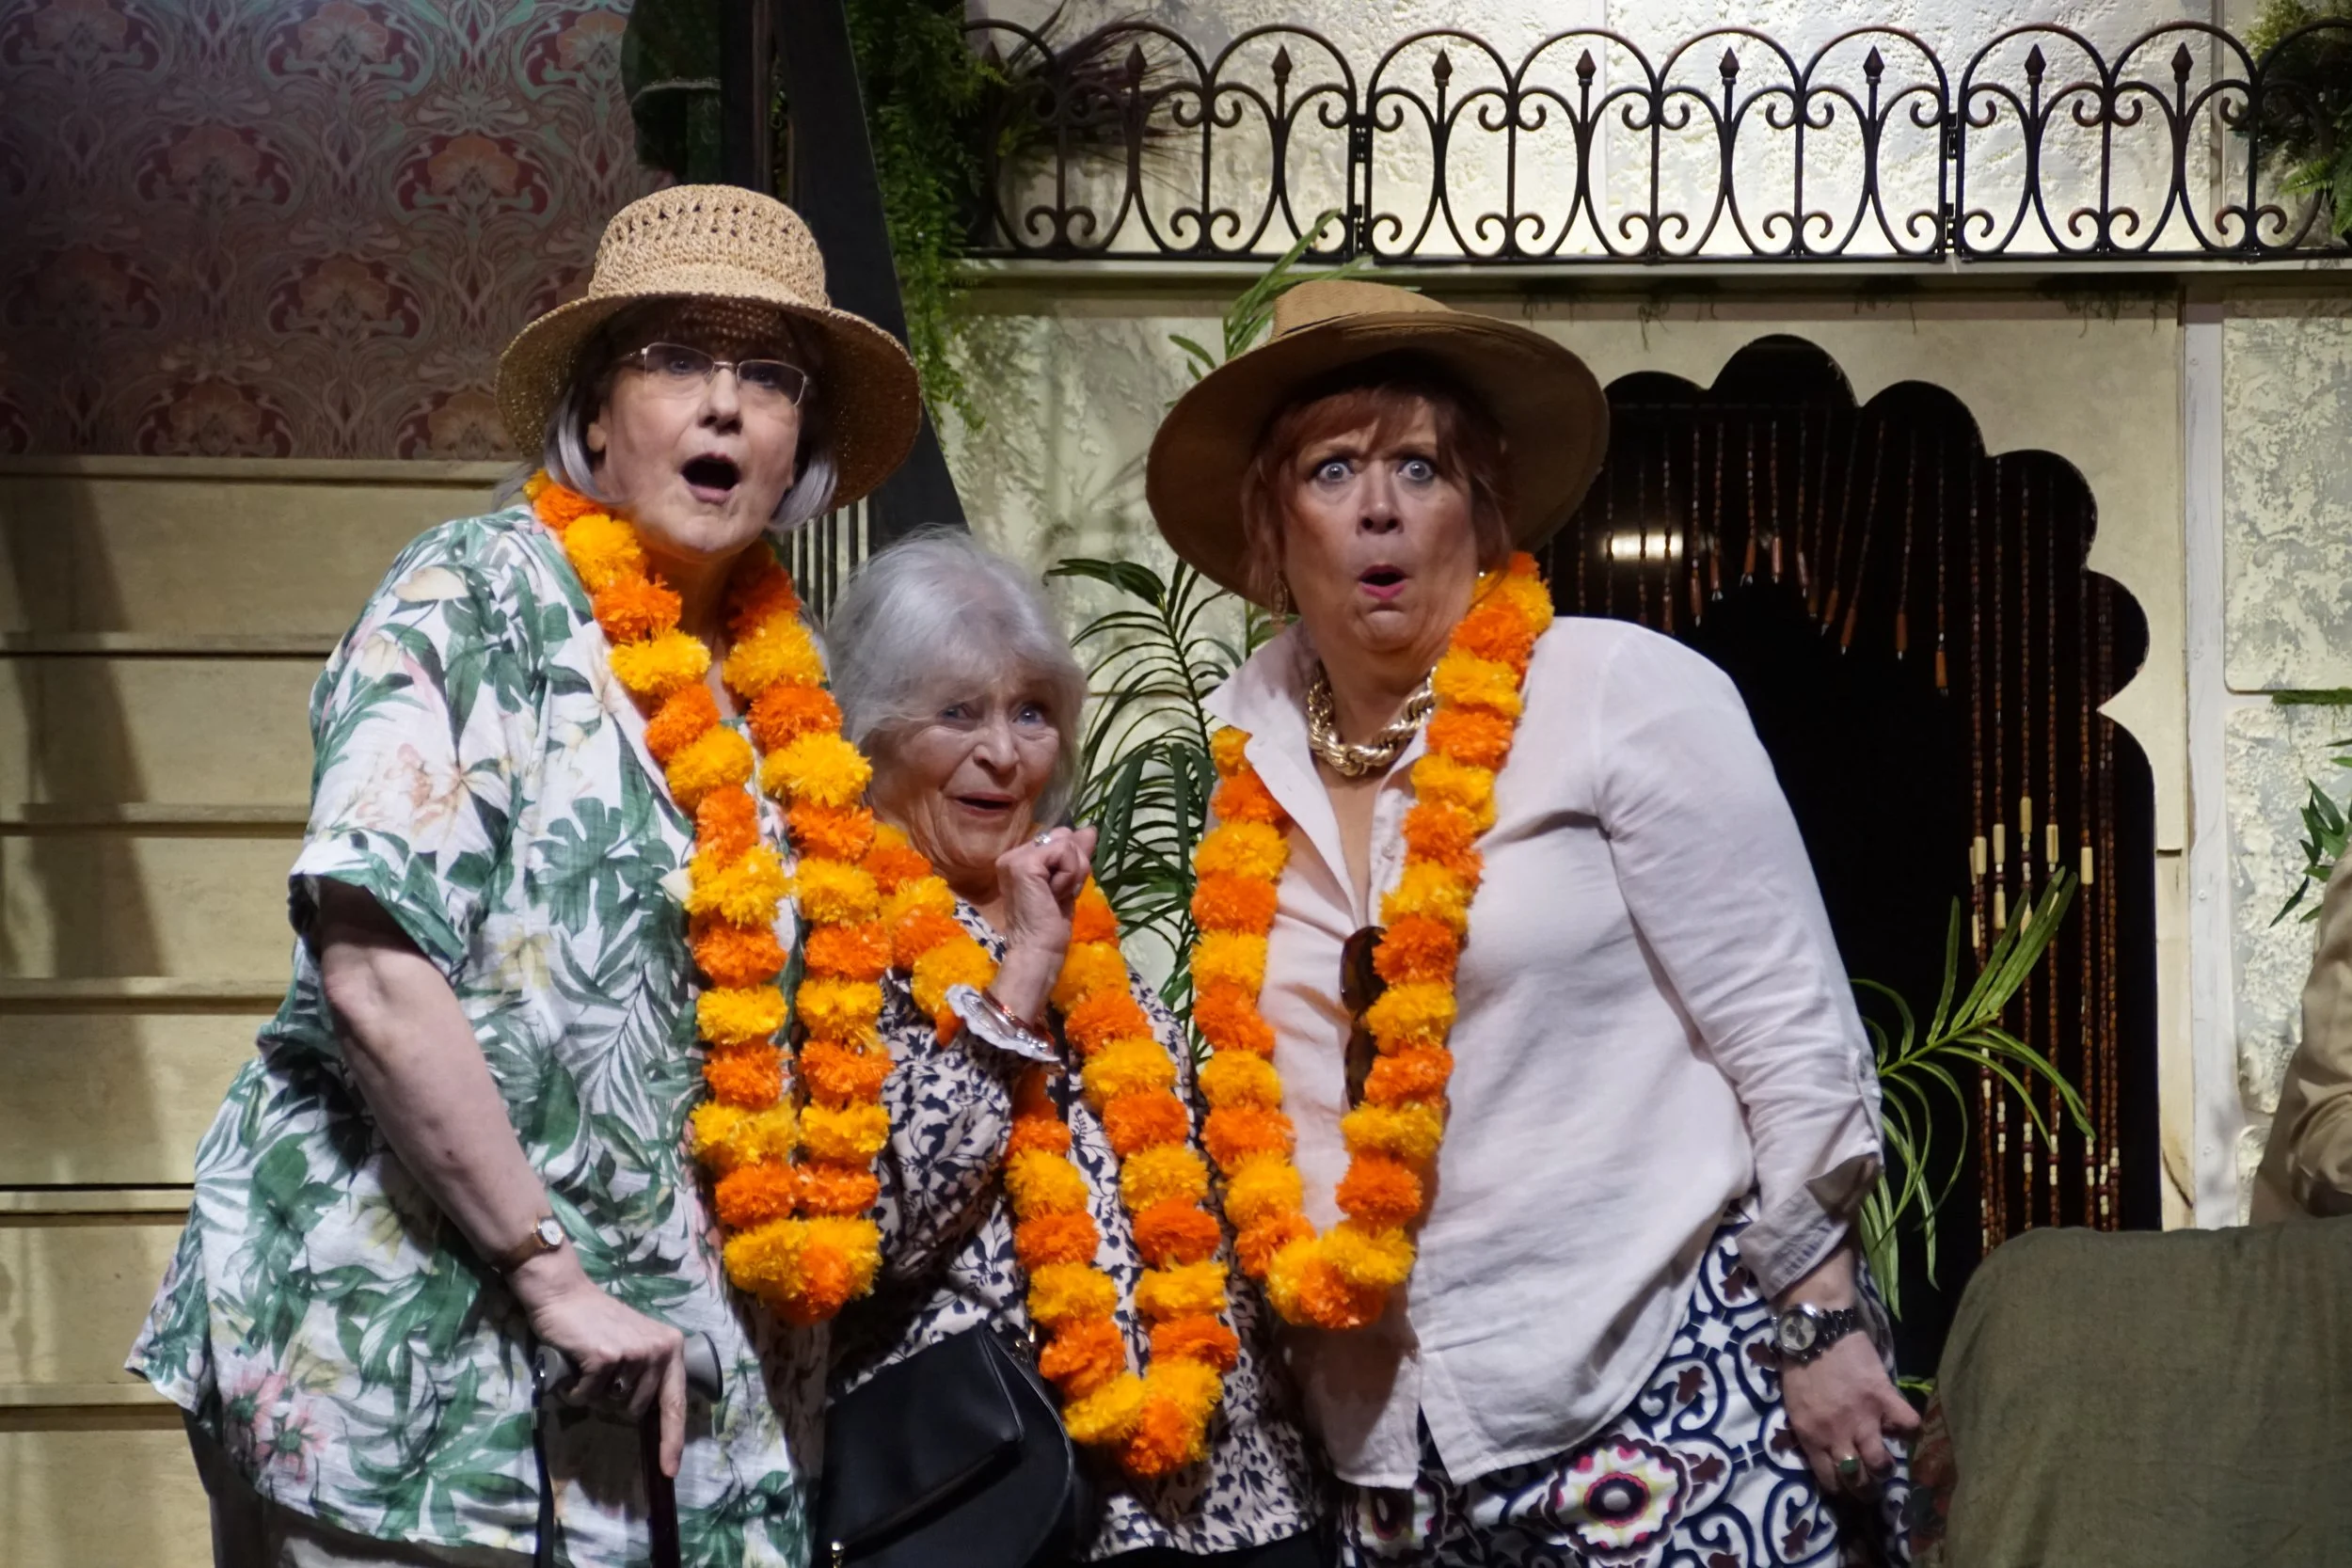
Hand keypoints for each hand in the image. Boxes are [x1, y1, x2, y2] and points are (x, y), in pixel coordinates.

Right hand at [509, 1248, 688, 1476]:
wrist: (565, 1295)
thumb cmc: (598, 1322)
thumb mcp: (635, 1344)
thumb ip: (648, 1375)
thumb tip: (649, 1417)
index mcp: (671, 1348)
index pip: (675, 1403)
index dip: (672, 1440)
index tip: (669, 1471)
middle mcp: (660, 1350)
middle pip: (637, 1410)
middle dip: (615, 1401)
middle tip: (602, 1370)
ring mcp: (635, 1354)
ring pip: (613, 1405)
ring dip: (595, 1393)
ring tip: (590, 1364)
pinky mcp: (607, 1358)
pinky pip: (588, 1397)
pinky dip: (576, 1390)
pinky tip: (575, 1365)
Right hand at [989, 825, 1099, 1023]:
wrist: (1038, 951)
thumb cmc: (1050, 925)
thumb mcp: (1068, 883)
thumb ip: (1076, 855)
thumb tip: (1090, 829)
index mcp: (1018, 859)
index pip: (1057, 839)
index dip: (1071, 862)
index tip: (1060, 891)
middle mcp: (1012, 855)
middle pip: (1063, 836)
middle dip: (1075, 865)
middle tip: (1059, 894)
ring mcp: (1015, 858)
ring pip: (1066, 843)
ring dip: (1073, 873)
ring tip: (1057, 895)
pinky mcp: (1024, 865)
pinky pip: (1065, 852)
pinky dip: (1070, 875)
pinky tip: (1055, 894)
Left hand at [1779, 1332, 1919, 1494]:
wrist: (1816, 1331)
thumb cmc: (1798, 1365)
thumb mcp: (1792, 1405)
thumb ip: (1809, 1431)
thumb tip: (1825, 1452)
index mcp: (1811, 1436)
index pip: (1830, 1479)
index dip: (1841, 1488)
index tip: (1846, 1487)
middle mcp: (1838, 1434)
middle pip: (1857, 1479)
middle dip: (1866, 1490)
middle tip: (1871, 1486)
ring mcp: (1863, 1418)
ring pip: (1882, 1464)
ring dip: (1886, 1468)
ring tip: (1887, 1464)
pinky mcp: (1885, 1398)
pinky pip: (1908, 1426)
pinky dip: (1909, 1429)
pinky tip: (1903, 1426)